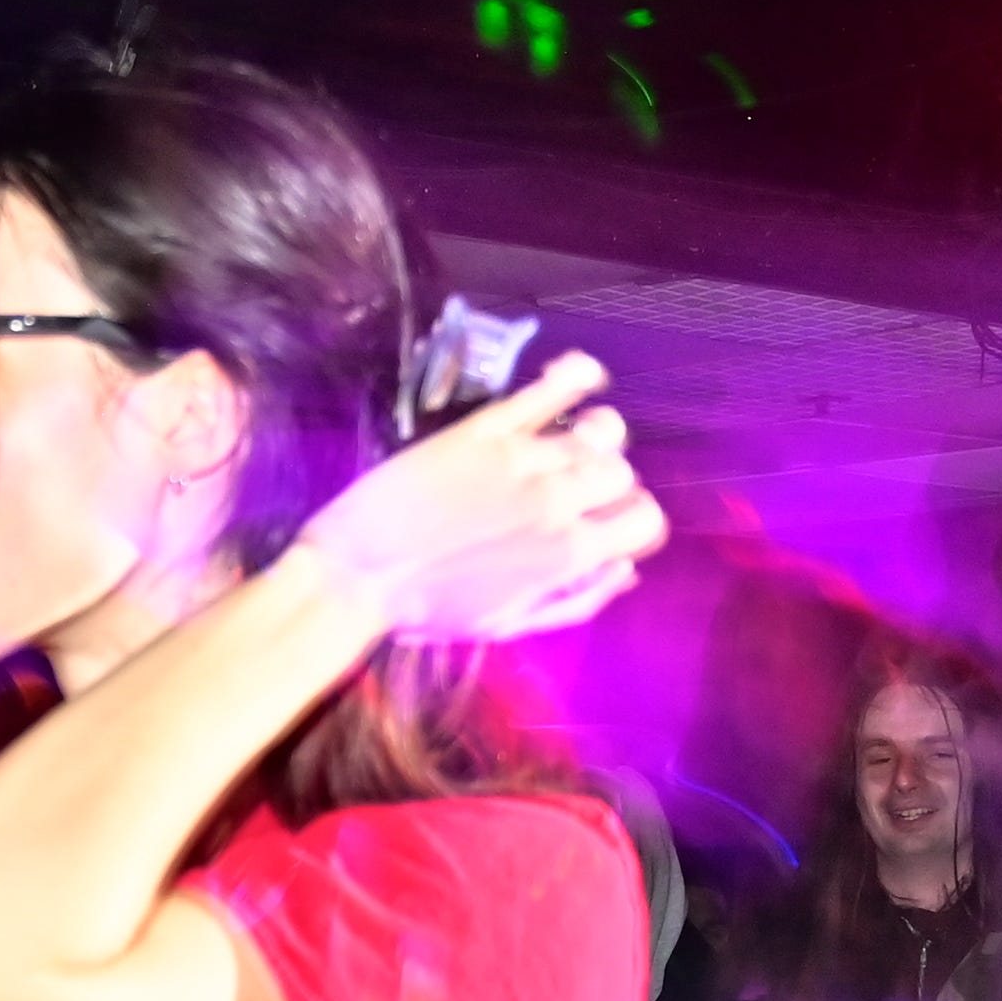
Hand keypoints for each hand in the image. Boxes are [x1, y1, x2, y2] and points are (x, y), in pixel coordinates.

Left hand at [289, 354, 662, 645]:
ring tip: (573, 445)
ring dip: (596, 439)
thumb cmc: (430, 611)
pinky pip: (547, 390)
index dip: (633, 522)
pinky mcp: (485, 430)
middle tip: (578, 492)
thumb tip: (625, 573)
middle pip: (621, 472)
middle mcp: (555, 502)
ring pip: (598, 431)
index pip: (645, 520)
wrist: (356, 576)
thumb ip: (577, 600)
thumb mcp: (511, 625)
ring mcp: (522, 459)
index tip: (610, 523)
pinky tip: (582, 376)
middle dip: (610, 483)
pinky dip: (576, 376)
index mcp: (567, 556)